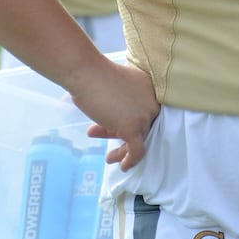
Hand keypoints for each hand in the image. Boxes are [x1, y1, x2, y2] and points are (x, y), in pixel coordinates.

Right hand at [79, 57, 159, 171]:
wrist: (85, 73)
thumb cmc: (95, 76)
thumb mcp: (117, 89)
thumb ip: (124, 104)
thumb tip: (117, 122)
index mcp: (151, 89)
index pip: (145, 113)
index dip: (130, 123)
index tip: (116, 129)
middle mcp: (153, 102)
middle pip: (143, 127)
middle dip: (125, 137)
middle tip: (112, 145)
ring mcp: (144, 115)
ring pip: (140, 140)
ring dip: (124, 151)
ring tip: (110, 157)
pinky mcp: (133, 127)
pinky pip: (137, 150)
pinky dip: (130, 160)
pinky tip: (123, 166)